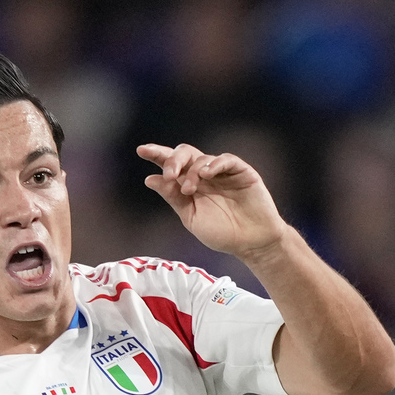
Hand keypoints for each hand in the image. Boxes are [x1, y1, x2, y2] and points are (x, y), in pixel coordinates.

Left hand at [137, 143, 292, 264]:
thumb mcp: (191, 218)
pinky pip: (226, 159)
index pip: (171, 164)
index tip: (141, 151)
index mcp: (190, 184)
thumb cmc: (223, 234)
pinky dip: (214, 164)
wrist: (252, 244)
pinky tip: (206, 174)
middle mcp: (205, 174)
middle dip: (172, 159)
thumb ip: (173, 198)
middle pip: (184, 153)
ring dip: (192, 171)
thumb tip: (150, 179)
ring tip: (189, 190)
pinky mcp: (242, 172)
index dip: (156, 154)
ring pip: (202, 157)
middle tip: (168, 174)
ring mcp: (223, 172)